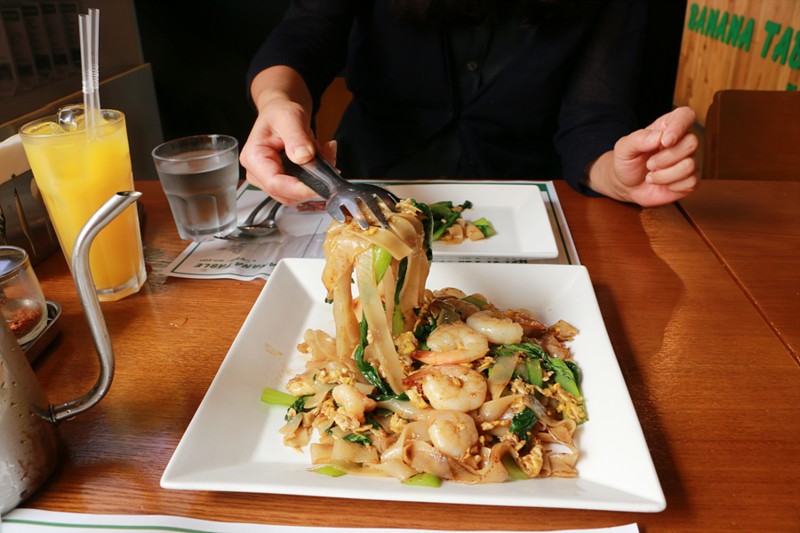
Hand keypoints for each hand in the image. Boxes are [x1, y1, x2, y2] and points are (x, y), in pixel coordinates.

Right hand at [239, 67, 337, 204]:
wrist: (281, 112)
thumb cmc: (279, 112)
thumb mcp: (289, 117)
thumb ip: (296, 137)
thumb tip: (303, 156)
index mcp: (254, 158)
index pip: (275, 184)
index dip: (299, 190)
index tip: (321, 186)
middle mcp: (258, 173)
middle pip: (287, 193)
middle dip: (312, 182)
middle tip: (330, 158)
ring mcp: (270, 179)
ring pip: (298, 193)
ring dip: (317, 178)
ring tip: (324, 152)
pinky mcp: (283, 181)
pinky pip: (303, 187)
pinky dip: (317, 176)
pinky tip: (321, 157)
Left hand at [586, 106, 699, 205]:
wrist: (627, 187)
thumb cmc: (628, 162)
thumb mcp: (624, 148)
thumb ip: (638, 139)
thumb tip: (659, 137)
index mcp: (667, 126)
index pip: (686, 115)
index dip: (679, 126)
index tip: (665, 141)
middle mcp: (683, 141)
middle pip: (692, 143)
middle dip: (665, 158)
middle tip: (649, 164)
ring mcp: (690, 160)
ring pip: (689, 165)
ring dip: (664, 175)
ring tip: (651, 175)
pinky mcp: (691, 179)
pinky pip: (691, 182)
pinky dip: (670, 185)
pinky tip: (661, 183)